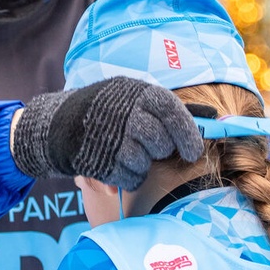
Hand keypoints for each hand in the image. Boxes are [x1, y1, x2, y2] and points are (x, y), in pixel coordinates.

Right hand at [11, 76, 203, 190]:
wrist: (53, 125)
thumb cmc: (104, 112)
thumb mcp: (133, 99)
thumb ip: (170, 110)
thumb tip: (216, 117)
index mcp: (135, 92)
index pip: (172, 112)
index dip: (187, 135)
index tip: (193, 152)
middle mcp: (123, 111)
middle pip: (160, 142)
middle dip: (159, 151)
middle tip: (147, 148)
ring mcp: (108, 136)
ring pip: (144, 162)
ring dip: (140, 165)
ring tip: (126, 154)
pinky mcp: (97, 159)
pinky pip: (128, 178)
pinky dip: (126, 178)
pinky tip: (114, 165)